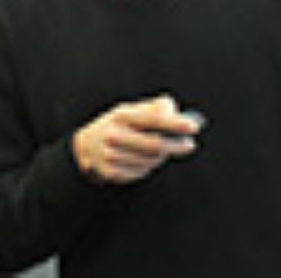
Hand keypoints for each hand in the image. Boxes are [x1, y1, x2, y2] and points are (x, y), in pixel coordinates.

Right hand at [72, 95, 201, 184]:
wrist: (86, 146)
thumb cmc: (118, 125)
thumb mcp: (132, 110)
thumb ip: (156, 108)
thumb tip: (177, 115)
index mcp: (121, 115)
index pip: (153, 119)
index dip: (175, 123)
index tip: (194, 127)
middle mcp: (114, 135)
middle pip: (155, 145)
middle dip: (177, 145)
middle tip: (189, 145)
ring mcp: (111, 155)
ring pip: (151, 160)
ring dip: (162, 157)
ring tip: (160, 150)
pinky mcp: (111, 172)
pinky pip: (142, 172)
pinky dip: (149, 166)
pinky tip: (143, 159)